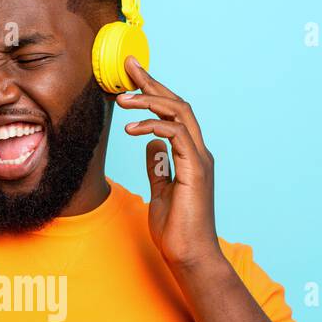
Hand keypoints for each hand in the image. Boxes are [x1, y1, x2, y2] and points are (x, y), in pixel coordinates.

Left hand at [116, 55, 220, 268]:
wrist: (190, 256)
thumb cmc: (177, 230)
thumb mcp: (160, 193)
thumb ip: (158, 167)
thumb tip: (150, 146)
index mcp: (191, 156)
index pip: (172, 114)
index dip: (154, 91)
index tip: (132, 76)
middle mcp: (198, 152)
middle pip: (177, 104)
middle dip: (152, 82)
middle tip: (128, 66)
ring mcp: (199, 159)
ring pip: (179, 113)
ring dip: (150, 100)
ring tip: (122, 99)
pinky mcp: (196, 169)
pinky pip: (176, 135)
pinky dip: (154, 126)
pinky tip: (132, 129)